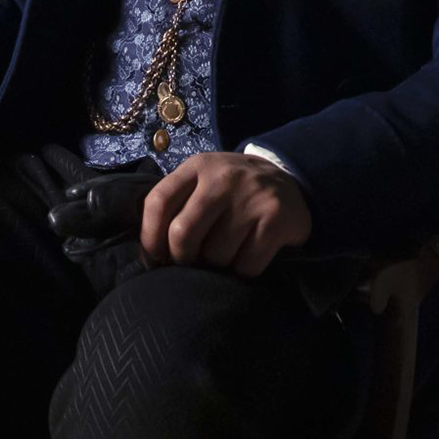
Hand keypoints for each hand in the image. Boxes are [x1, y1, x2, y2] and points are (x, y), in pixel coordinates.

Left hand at [139, 152, 311, 276]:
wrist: (289, 180)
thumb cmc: (233, 191)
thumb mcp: (203, 183)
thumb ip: (177, 207)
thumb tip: (151, 257)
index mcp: (198, 167)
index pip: (158, 203)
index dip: (149, 239)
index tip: (155, 259)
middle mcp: (223, 177)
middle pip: (182, 234)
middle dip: (184, 259)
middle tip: (195, 262)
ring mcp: (251, 196)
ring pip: (215, 256)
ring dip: (218, 267)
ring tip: (227, 254)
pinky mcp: (276, 218)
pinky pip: (246, 266)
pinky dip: (243, 272)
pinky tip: (249, 256)